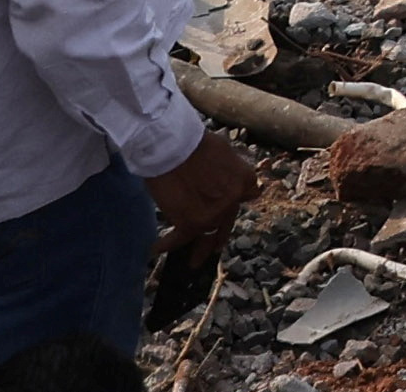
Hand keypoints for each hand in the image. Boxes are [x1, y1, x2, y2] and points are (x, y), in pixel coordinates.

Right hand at [147, 131, 259, 248]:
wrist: (173, 147)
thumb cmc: (195, 143)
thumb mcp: (225, 152)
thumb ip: (231, 170)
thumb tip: (227, 178)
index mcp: (245, 179)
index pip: (248, 195)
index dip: (234, 200)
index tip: (227, 207)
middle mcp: (233, 200)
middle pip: (227, 220)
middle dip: (220, 234)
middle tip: (215, 245)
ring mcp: (213, 214)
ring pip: (207, 235)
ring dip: (199, 249)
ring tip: (193, 261)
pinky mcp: (191, 223)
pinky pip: (179, 239)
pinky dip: (167, 244)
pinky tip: (157, 248)